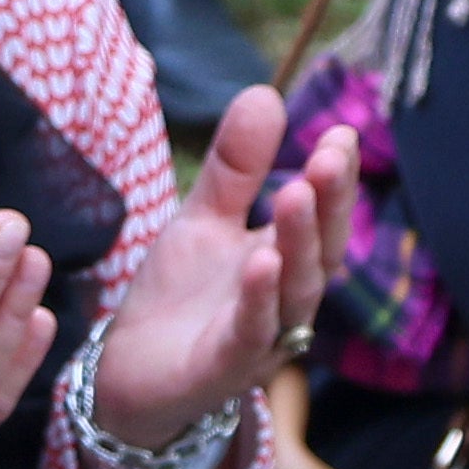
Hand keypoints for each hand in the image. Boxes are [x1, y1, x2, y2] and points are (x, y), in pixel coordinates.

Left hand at [75, 85, 350, 468]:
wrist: (128, 374)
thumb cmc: (179, 299)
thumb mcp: (204, 220)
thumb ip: (235, 167)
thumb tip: (265, 93)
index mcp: (285, 262)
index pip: (322, 218)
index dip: (335, 182)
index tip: (340, 135)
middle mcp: (285, 302)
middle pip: (320, 252)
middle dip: (328, 205)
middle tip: (331, 156)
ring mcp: (260, 340)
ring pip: (293, 293)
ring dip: (299, 244)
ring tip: (295, 194)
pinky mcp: (224, 370)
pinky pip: (250, 334)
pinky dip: (259, 301)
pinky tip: (261, 263)